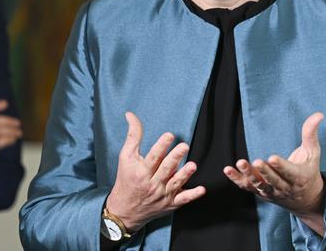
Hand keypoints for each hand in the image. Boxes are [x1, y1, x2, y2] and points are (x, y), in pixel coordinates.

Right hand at [106, 112, 205, 231]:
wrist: (124, 210)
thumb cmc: (126, 179)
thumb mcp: (126, 157)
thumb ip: (133, 136)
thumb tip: (130, 115)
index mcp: (141, 171)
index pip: (153, 157)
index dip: (161, 146)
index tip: (169, 135)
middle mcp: (152, 183)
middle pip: (165, 169)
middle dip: (175, 158)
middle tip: (184, 146)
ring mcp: (162, 195)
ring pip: (175, 184)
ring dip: (184, 175)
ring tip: (193, 165)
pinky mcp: (170, 204)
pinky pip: (182, 200)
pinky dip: (192, 195)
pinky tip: (201, 189)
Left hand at [224, 112, 325, 234]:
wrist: (305, 199)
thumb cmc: (309, 171)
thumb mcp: (313, 153)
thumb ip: (311, 134)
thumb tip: (319, 114)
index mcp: (299, 177)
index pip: (289, 172)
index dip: (281, 166)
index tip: (273, 158)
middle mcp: (284, 187)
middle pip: (273, 180)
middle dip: (265, 171)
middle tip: (258, 161)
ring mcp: (271, 191)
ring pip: (259, 184)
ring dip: (248, 174)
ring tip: (240, 163)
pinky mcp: (260, 192)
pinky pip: (247, 187)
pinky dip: (237, 179)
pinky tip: (228, 170)